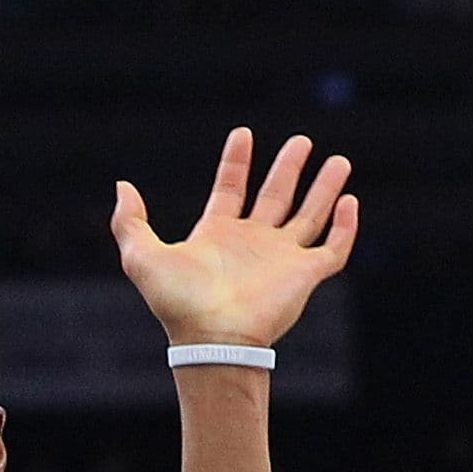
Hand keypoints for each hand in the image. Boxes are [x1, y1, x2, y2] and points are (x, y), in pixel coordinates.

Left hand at [115, 128, 357, 347]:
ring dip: (324, 188)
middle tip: (301, 141)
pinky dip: (345, 226)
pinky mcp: (305, 274)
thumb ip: (130, 221)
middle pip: (275, 197)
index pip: (230, 189)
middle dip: (287, 169)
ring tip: (338, 160)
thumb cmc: (178, 302)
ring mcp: (280, 258)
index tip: (242, 134)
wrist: (212, 337)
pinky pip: (333, 248)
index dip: (236, 162)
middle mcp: (251, 244)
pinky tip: (349, 201)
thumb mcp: (142, 256)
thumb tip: (122, 186)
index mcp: (217, 236)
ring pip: (310, 215)